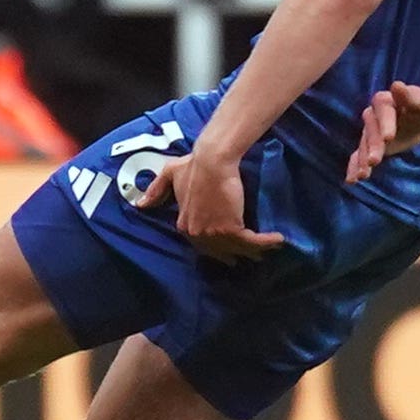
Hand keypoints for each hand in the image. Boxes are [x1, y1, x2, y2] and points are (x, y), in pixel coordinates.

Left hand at [156, 146, 285, 257]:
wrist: (211, 162)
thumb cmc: (193, 165)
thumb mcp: (169, 175)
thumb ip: (156, 190)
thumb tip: (141, 204)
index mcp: (184, 225)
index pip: (201, 244)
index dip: (217, 249)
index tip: (228, 252)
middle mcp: (197, 233)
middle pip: (220, 251)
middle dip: (235, 254)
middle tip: (249, 256)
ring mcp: (214, 233)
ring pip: (238, 248)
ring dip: (256, 250)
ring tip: (269, 250)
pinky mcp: (231, 228)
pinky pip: (251, 241)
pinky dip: (266, 242)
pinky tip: (278, 240)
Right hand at [346, 82, 419, 185]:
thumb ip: (412, 96)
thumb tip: (397, 86)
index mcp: (385, 101)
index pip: (383, 111)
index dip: (385, 124)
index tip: (388, 138)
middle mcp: (372, 115)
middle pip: (371, 130)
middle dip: (373, 146)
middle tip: (375, 161)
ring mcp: (369, 131)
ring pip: (363, 145)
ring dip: (362, 159)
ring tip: (362, 175)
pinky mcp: (369, 145)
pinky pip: (359, 155)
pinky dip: (354, 167)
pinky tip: (351, 180)